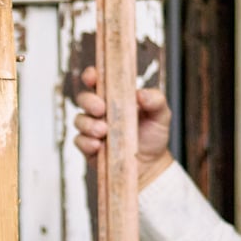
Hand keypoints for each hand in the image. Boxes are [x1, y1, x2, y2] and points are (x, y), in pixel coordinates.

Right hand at [71, 65, 173, 188]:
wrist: (151, 165)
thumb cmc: (153, 135)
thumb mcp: (161, 115)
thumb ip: (156, 100)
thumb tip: (140, 94)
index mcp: (114, 96)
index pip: (97, 81)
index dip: (91, 76)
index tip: (93, 77)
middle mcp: (100, 110)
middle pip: (83, 98)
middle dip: (89, 101)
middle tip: (101, 109)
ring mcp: (92, 128)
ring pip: (79, 120)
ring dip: (89, 124)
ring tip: (104, 131)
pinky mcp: (88, 147)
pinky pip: (79, 141)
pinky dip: (87, 142)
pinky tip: (99, 146)